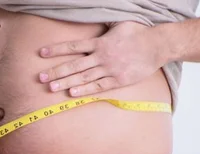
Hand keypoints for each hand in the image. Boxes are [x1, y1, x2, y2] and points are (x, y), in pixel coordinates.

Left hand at [38, 22, 165, 96]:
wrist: (159, 45)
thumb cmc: (139, 33)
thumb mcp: (119, 24)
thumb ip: (104, 24)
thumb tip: (94, 15)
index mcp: (100, 42)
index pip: (74, 46)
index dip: (57, 50)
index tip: (42, 53)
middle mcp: (102, 56)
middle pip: (74, 65)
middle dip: (56, 71)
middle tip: (40, 77)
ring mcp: (109, 69)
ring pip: (83, 77)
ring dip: (66, 82)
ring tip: (51, 87)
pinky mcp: (118, 80)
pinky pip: (98, 87)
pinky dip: (84, 90)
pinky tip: (72, 93)